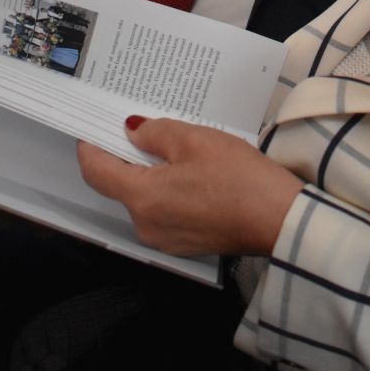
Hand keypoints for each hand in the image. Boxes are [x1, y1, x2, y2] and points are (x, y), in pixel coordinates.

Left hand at [78, 117, 303, 257]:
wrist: (280, 220)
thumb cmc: (239, 178)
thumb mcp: (195, 140)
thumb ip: (156, 133)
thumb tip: (132, 132)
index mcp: (142, 198)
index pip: (96, 172)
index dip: (89, 146)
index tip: (92, 127)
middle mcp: (146, 225)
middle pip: (121, 185)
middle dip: (127, 156)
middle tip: (144, 128)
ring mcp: (166, 239)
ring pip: (144, 198)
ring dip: (151, 173)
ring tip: (177, 148)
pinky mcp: (186, 243)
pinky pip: (164, 211)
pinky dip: (168, 190)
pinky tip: (193, 173)